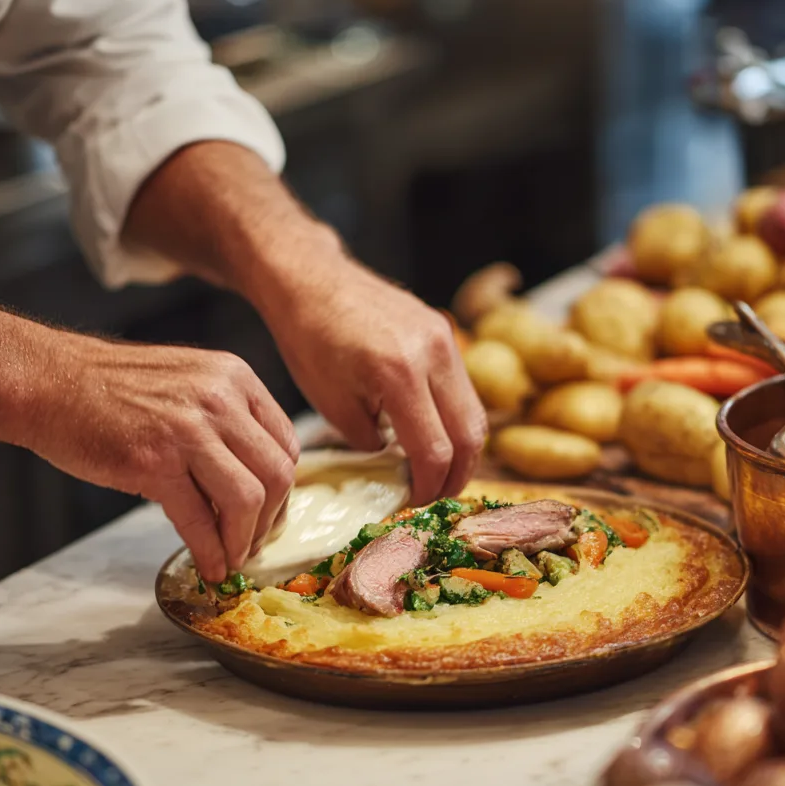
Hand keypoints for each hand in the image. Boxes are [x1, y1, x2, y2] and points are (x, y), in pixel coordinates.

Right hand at [33, 337, 298, 580]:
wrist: (47, 381)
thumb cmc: (111, 387)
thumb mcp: (188, 382)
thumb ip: (226, 419)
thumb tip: (253, 480)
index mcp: (235, 377)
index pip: (286, 443)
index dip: (283, 489)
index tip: (270, 514)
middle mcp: (219, 399)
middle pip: (276, 475)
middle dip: (270, 520)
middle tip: (255, 543)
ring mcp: (187, 430)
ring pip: (247, 500)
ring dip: (244, 540)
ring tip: (232, 557)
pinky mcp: (153, 463)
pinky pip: (199, 520)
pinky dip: (211, 552)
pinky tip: (210, 567)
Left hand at [268, 260, 486, 504]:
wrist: (312, 280)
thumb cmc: (310, 341)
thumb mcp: (332, 405)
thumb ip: (372, 443)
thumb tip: (401, 467)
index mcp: (400, 373)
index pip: (435, 450)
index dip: (428, 487)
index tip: (413, 504)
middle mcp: (434, 353)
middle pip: (471, 436)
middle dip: (456, 476)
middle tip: (435, 498)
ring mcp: (445, 339)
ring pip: (475, 413)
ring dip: (462, 451)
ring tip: (436, 474)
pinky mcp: (445, 333)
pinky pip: (463, 389)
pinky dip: (455, 421)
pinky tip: (433, 437)